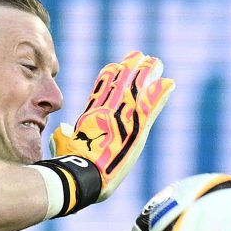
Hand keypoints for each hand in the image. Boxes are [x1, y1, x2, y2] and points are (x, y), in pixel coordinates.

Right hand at [48, 51, 174, 203]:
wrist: (81, 175)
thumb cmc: (69, 166)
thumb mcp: (63, 147)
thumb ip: (63, 136)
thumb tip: (60, 131)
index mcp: (90, 117)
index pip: (100, 91)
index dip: (109, 77)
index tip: (116, 65)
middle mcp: (106, 113)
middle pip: (120, 84)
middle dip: (130, 69)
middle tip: (139, 56)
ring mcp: (121, 119)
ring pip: (136, 90)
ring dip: (147, 75)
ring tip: (156, 62)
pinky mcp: (136, 130)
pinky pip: (151, 107)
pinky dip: (160, 95)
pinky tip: (169, 83)